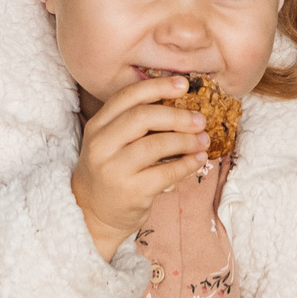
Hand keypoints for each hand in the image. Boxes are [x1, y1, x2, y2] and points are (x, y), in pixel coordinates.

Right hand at [69, 76, 210, 259]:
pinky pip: (166, 173)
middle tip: (200, 119)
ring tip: (203, 140)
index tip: (183, 85)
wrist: (93, 213)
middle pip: (142, 117)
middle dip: (177, 115)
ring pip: (156, 145)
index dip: (157, 86)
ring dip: (186, 140)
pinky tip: (198, 159)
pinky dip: (187, 164)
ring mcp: (114, 169)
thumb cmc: (111, 170)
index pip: (127, 97)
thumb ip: (134, 122)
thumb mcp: (110, 142)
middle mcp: (101, 145)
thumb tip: (181, 102)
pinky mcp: (131, 192)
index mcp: (96, 126)